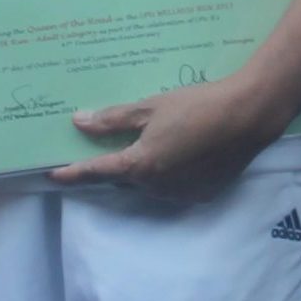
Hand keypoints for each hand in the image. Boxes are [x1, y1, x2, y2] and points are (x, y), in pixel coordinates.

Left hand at [49, 76, 283, 200]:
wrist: (248, 116)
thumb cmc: (196, 105)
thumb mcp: (151, 106)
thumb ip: (113, 119)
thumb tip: (79, 123)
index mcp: (140, 166)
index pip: (96, 172)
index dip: (73, 172)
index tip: (52, 173)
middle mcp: (156, 189)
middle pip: (123, 180)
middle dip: (112, 167)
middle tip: (102, 149)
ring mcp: (180, 195)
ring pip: (148, 185)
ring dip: (140, 170)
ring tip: (144, 146)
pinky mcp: (201, 195)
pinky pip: (172, 188)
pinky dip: (165, 175)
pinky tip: (175, 153)